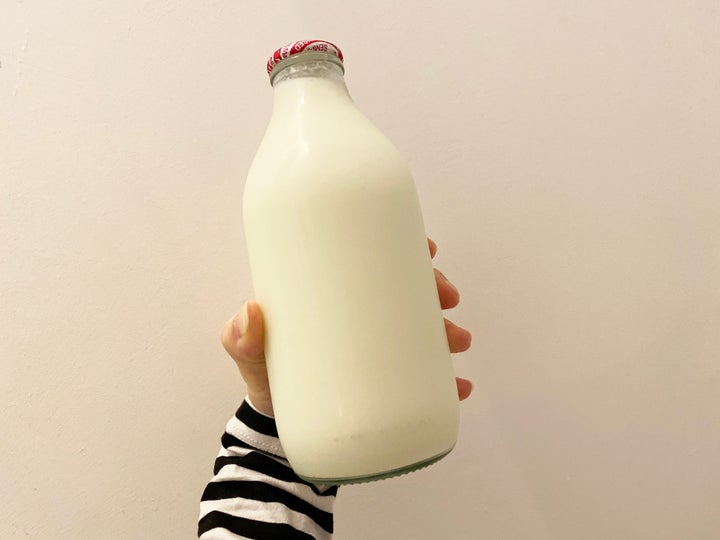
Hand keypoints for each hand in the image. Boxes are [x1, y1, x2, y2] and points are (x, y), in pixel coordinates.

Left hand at [221, 238, 472, 415]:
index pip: (374, 263)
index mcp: (335, 299)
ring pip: (422, 330)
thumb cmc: (267, 382)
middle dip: (435, 290)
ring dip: (448, 330)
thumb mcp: (250, 358)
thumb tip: (250, 311)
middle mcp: (361, 320)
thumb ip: (240, 340)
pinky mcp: (388, 387)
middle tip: (447, 299)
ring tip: (458, 341)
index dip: (406, 249)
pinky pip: (425, 377)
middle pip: (407, 292)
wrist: (277, 431)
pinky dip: (446, 380)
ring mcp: (377, 352)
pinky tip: (460, 386)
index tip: (428, 249)